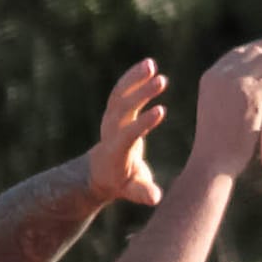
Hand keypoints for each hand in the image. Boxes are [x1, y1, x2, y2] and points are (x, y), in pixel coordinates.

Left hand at [87, 58, 167, 206]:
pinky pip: (122, 89)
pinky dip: (133, 76)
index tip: (162, 111)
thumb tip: (155, 197)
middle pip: (123, 108)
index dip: (144, 123)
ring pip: (120, 94)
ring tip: (152, 64)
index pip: (129, 133)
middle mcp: (111, 131)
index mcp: (117, 151)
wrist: (100, 172)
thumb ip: (144, 192)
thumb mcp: (133, 191)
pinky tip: (148, 64)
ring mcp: (111, 119)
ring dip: (135, 78)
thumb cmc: (122, 183)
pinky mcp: (115, 110)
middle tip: (161, 80)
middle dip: (141, 94)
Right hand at [192, 37, 261, 173]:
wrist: (213, 161)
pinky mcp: (253, 94)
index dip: (255, 54)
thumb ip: (225, 90)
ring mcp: (237, 82)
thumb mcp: (213, 108)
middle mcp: (222, 73)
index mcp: (211, 76)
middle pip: (253, 52)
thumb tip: (240, 82)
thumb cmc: (215, 143)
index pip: (237, 54)